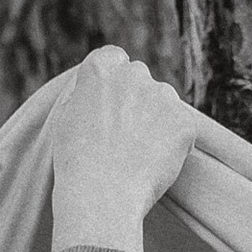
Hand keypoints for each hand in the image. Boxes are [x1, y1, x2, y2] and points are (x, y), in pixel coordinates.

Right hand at [48, 46, 211, 251]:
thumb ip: (87, 95)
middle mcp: (134, 73)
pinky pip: (183, 129)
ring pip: (164, 102)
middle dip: (137, 99)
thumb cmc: (77, 162)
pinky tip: (155, 164)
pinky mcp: (185, 121)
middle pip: (141, 79)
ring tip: (139, 154)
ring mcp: (163, 95)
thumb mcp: (67, 116)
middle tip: (126, 135)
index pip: (115, 59)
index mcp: (101, 68)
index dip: (116, 81)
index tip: (114, 102)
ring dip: (157, 120)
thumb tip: (100, 91)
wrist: (102, 193)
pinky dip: (175, 145)